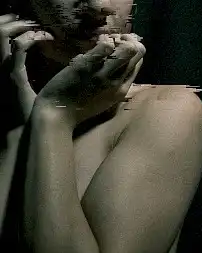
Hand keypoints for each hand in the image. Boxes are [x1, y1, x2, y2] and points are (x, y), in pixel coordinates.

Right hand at [0, 13, 53, 128]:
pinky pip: (18, 49)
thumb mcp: (22, 87)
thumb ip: (24, 72)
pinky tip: (43, 38)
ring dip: (21, 26)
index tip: (29, 25)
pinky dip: (31, 39)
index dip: (11, 25)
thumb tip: (43, 63)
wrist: (21, 129)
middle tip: (31, 20)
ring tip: (37, 26)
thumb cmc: (25, 112)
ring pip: (2, 34)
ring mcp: (3, 68)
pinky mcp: (14, 75)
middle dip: (13, 20)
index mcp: (1, 66)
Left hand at [35, 34, 145, 127]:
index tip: (122, 45)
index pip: (137, 64)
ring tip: (108, 39)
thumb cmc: (80, 107)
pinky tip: (100, 40)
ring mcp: (104, 74)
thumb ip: (114, 83)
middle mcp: (118, 82)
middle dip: (130, 41)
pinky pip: (104, 48)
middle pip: (136, 54)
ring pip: (126, 50)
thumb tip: (118, 66)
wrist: (59, 113)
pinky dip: (104, 41)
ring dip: (120, 39)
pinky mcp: (88, 66)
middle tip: (117, 39)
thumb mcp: (105, 98)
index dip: (133, 51)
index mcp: (122, 90)